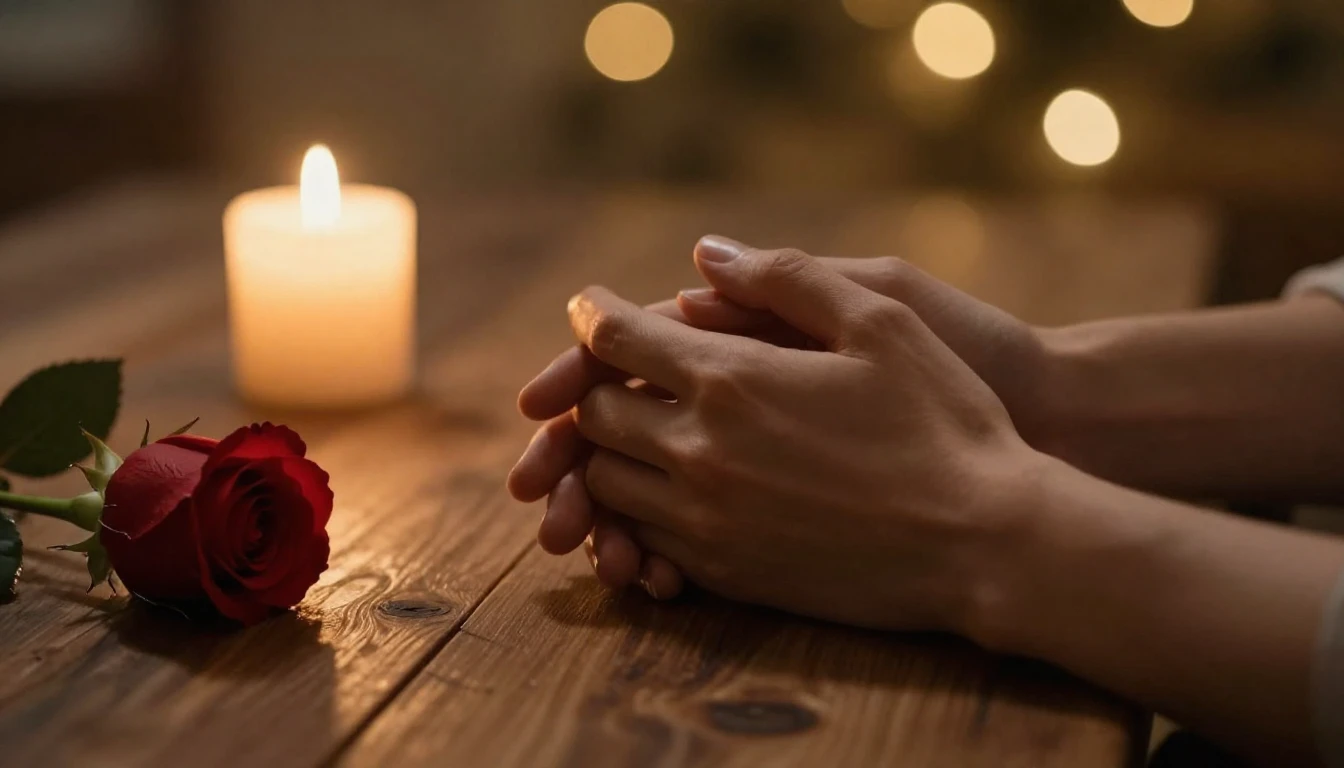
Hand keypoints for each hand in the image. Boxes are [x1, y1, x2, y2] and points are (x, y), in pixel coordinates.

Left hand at [509, 237, 1049, 597]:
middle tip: (616, 371)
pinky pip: (647, 541)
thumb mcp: (885, 319)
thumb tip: (706, 253)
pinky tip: (673, 494)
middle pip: (597, 416)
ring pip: (610, 485)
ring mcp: (708, 524)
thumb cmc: (947, 423)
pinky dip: (638, 513)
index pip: (615, 341)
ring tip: (641, 429)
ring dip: (611, 452)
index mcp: (732, 381)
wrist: (986, 544)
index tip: (589, 306)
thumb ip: (787, 278)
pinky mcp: (728, 575)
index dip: (592, 316)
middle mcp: (701, 455)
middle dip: (595, 386)